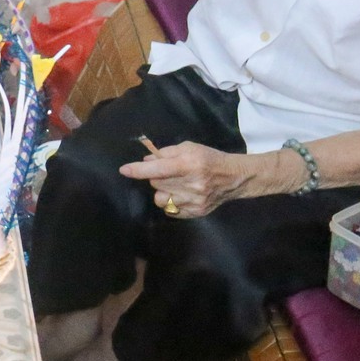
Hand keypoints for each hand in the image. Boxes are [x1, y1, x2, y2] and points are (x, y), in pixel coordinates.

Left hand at [117, 142, 248, 218]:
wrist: (234, 177)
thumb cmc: (209, 158)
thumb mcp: (190, 148)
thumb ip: (167, 153)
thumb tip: (147, 160)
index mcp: (188, 164)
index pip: (158, 169)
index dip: (139, 170)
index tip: (124, 170)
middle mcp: (191, 184)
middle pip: (156, 183)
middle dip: (156, 177)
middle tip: (167, 172)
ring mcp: (194, 201)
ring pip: (161, 199)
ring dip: (163, 191)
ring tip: (174, 185)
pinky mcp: (196, 212)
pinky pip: (171, 211)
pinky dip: (171, 202)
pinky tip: (181, 194)